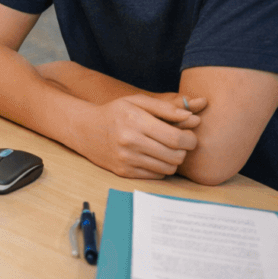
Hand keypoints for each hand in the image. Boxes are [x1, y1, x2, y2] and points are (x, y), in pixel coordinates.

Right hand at [71, 94, 202, 178]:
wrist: (85, 129)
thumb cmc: (115, 112)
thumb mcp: (137, 102)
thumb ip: (166, 109)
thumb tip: (192, 119)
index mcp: (135, 121)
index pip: (176, 138)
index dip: (190, 139)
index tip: (189, 136)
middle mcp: (130, 141)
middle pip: (175, 156)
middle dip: (184, 150)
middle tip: (180, 143)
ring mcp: (126, 159)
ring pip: (168, 168)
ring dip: (174, 160)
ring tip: (167, 150)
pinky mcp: (123, 172)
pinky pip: (156, 176)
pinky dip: (161, 168)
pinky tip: (154, 157)